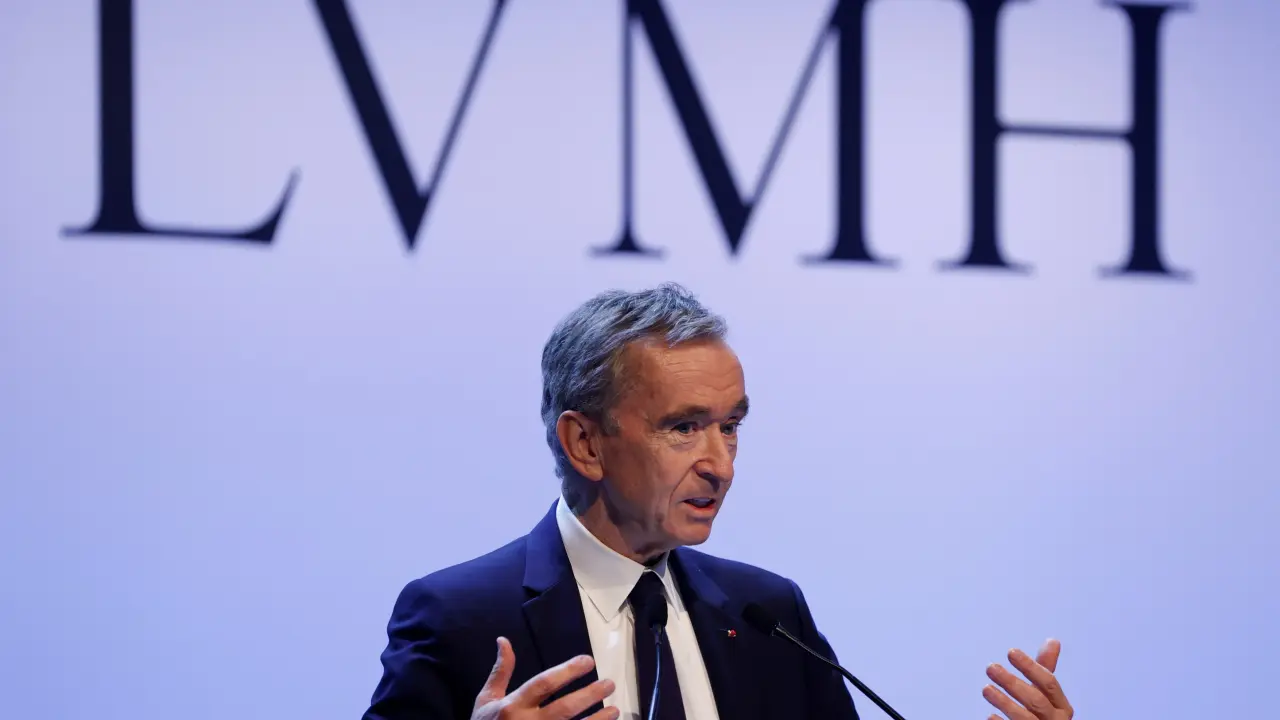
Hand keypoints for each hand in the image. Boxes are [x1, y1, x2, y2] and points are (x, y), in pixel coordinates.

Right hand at [471, 637, 618, 719]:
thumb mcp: (487, 699)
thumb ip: (501, 671)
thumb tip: (504, 640)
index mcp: (513, 706)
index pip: (544, 684)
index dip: (567, 671)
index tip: (588, 661)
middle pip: (564, 708)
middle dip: (589, 695)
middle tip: (609, 684)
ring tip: (614, 710)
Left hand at [982, 639, 1073, 719]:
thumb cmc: (1043, 716)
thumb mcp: (1047, 694)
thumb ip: (1045, 669)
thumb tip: (1053, 640)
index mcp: (1062, 707)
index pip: (1049, 683)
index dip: (1030, 666)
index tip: (1011, 652)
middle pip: (1036, 701)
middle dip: (1013, 683)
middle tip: (991, 667)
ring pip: (1025, 718)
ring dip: (1004, 702)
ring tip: (986, 688)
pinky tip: (990, 716)